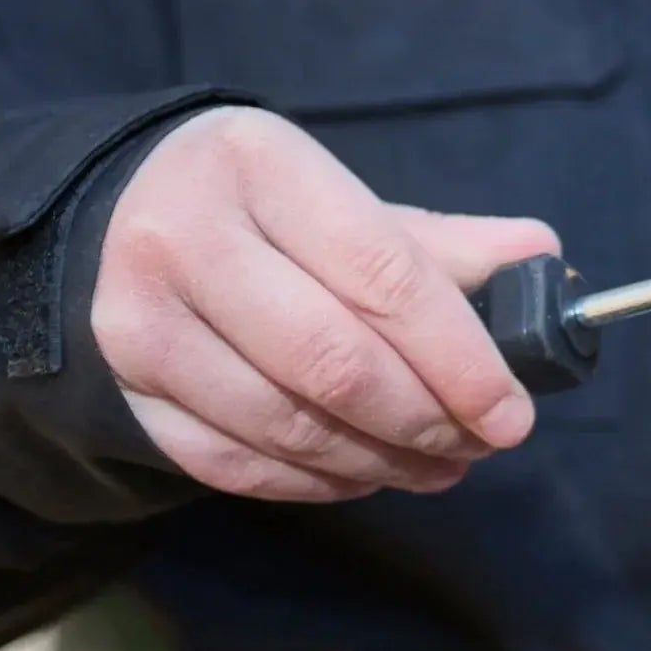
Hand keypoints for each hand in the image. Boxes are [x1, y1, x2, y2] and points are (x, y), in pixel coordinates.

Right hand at [92, 107, 557, 502]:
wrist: (108, 218)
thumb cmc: (255, 206)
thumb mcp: (336, 194)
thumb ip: (438, 241)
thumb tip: (541, 261)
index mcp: (259, 167)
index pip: (381, 274)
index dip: (460, 357)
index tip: (513, 412)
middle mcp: (183, 240)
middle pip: (332, 362)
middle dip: (426, 419)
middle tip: (479, 444)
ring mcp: (137, 324)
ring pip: (286, 424)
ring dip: (380, 461)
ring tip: (439, 466)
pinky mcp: (123, 393)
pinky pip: (235, 463)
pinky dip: (314, 482)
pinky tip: (365, 474)